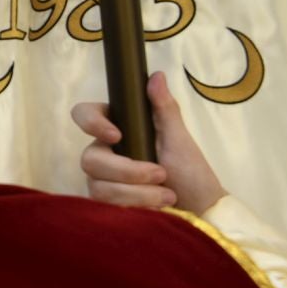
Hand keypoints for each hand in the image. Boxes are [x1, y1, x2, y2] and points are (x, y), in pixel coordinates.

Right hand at [74, 71, 226, 214]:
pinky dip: (134, 205)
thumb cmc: (192, 173)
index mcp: (120, 129)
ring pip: (98, 185)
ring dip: (137, 192)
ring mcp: (103, 180)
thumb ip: (164, 109)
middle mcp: (105, 153)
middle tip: (161, 175)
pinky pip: (104, 204)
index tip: (116, 135)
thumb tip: (156, 75)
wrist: (201, 211)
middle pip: (90, 158)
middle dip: (127, 170)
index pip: (85, 115)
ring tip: (166, 196)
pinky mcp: (107, 204)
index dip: (91, 122)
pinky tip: (155, 207)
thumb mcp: (180, 140)